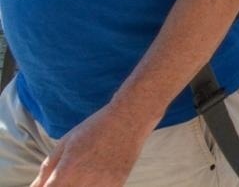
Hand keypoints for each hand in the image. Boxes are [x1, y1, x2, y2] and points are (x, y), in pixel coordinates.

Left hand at [30, 105, 146, 185]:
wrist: (130, 119)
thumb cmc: (94, 128)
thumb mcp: (65, 143)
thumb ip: (46, 169)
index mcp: (68, 170)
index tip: (49, 183)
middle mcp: (84, 182)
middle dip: (61, 185)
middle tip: (67, 174)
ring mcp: (103, 185)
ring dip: (77, 186)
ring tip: (81, 174)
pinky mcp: (117, 186)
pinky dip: (92, 186)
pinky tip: (94, 177)